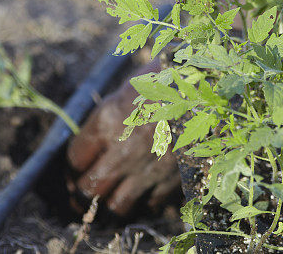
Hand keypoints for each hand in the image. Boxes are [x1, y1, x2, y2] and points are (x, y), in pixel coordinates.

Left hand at [66, 59, 180, 215]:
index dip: (72, 167)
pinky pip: (149, 202)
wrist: (211, 84)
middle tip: (81, 193)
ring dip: (109, 203)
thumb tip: (94, 142)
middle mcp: (123, 149)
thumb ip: (108, 117)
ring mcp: (148, 167)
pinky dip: (143, 200)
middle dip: (82, 193)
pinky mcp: (172, 177)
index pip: (75, 159)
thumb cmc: (168, 77)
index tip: (75, 169)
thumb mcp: (129, 89)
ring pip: (116, 205)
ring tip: (108, 199)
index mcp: (107, 120)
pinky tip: (142, 190)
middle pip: (89, 188)